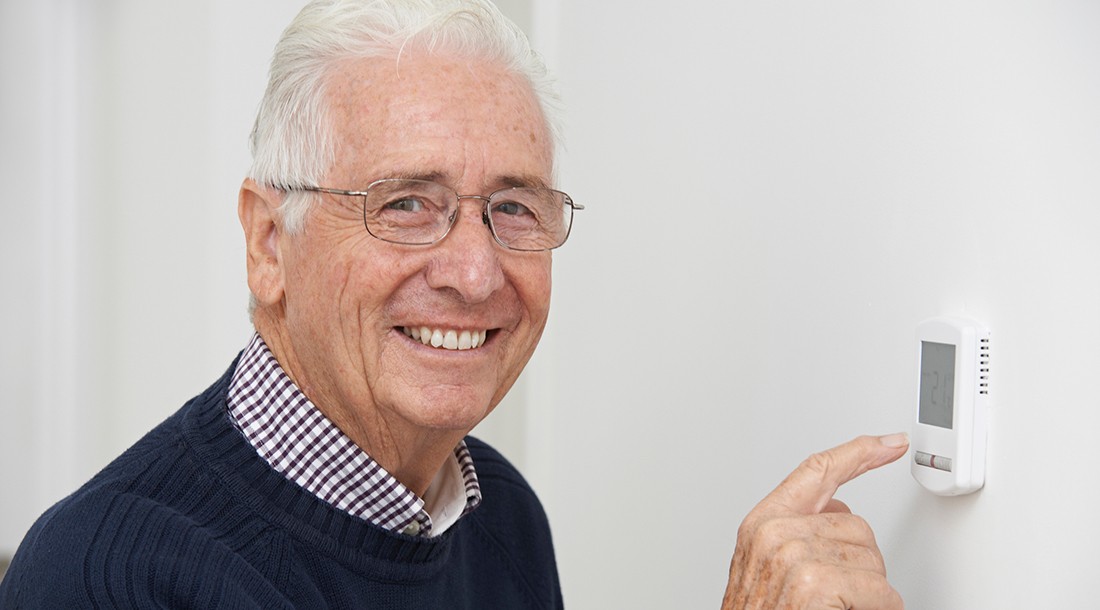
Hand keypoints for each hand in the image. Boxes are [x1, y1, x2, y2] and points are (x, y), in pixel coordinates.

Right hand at [721, 434, 908, 609]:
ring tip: (837, 608)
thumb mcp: (768, 568)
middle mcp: (774, 533)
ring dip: (869, 592)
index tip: (890, 442)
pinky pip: (880, 591)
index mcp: (762, 523)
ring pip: (872, 560)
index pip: (817, 471)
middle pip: (856, 525)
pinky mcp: (815, 583)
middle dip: (861, 563)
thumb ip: (799, 534)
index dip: (859, 452)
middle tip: (836, 595)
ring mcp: (794, 557)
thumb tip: (840, 516)